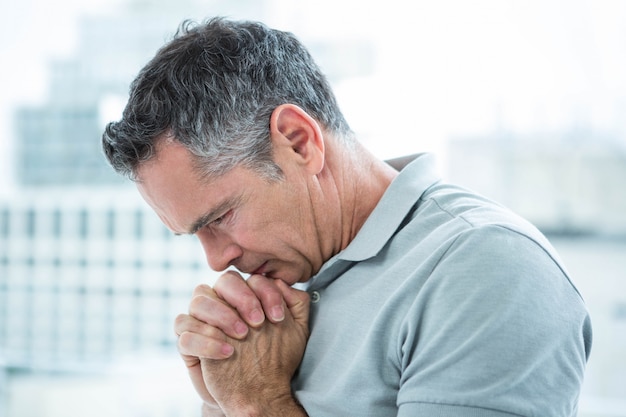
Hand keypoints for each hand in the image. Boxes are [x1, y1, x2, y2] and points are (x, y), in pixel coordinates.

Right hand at [201, 279, 309, 415]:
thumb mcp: (295, 331)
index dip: (264, 292)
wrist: (257, 394)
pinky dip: (206, 341)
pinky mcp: (188, 345)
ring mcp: (201, 322)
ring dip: (222, 315)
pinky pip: (185, 334)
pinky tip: (228, 353)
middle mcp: (220, 303)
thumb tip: (281, 282)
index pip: (248, 278)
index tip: (278, 317)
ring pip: (198, 301)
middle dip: (242, 298)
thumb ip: (295, 303)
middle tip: (258, 322)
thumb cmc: (274, 357)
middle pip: (223, 281)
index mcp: (243, 296)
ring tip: (242, 336)